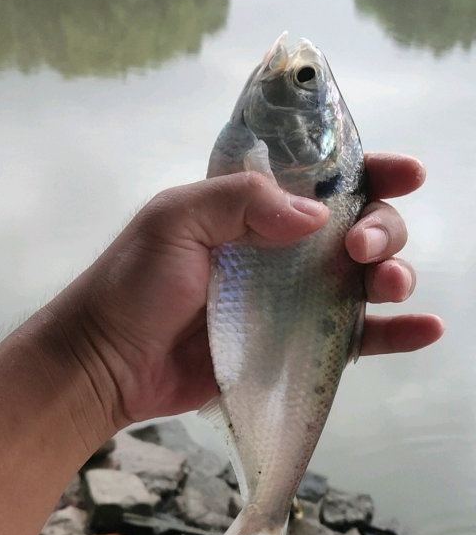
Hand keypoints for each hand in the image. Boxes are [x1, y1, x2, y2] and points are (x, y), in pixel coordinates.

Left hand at [43, 152, 442, 434]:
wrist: (109, 362)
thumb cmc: (133, 285)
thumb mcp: (175, 220)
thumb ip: (242, 202)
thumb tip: (317, 217)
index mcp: (254, 208)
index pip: (324, 178)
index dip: (371, 171)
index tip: (406, 174)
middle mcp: (282, 248)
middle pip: (359, 226)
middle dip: (380, 229)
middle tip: (360, 249)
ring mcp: (293, 299)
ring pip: (366, 279)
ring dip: (395, 274)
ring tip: (388, 285)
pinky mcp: (296, 345)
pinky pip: (356, 336)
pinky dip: (396, 332)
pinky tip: (425, 328)